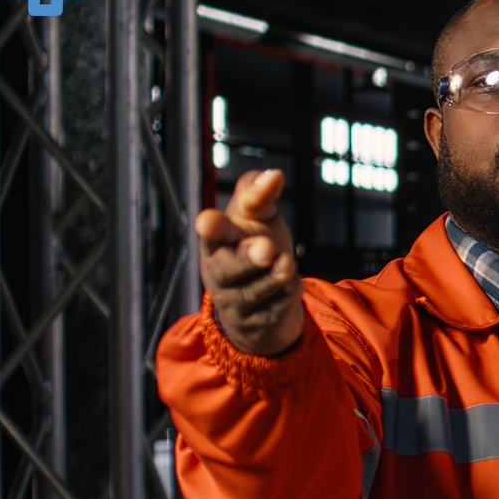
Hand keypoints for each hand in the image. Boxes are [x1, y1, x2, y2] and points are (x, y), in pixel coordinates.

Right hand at [197, 169, 305, 356]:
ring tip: (284, 264)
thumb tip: (275, 174)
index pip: (212, 232)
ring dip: (279, 275)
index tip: (209, 220)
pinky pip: (278, 307)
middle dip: (248, 257)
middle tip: (266, 248)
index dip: (212, 226)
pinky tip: (284, 290)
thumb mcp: (258, 216)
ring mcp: (231, 300)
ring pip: (258, 288)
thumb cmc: (256, 244)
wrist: (264, 299)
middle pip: (230, 266)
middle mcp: (217, 270)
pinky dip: (289, 294)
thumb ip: (260, 194)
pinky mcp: (252, 324)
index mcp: (216, 239)